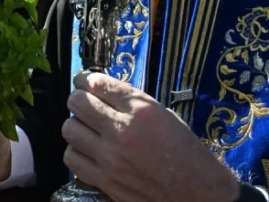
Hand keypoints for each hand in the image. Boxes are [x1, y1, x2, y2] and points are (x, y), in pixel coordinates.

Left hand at [63, 72, 239, 201]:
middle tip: (83, 103)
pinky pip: (72, 159)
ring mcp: (110, 158)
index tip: (84, 81)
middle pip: (77, 103)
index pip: (98, 84)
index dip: (85, 79)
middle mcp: (122, 131)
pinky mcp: (104, 181)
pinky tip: (87, 151)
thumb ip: (133, 104)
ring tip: (86, 129)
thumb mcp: (165, 116)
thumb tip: (103, 93)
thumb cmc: (187, 155)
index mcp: (142, 110)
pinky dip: (76, 152)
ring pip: (70, 130)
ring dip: (76, 126)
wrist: (198, 195)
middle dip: (78, 99)